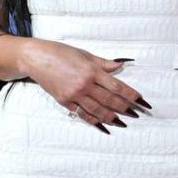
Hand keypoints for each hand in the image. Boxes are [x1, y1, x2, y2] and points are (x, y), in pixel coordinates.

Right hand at [21, 39, 148, 132]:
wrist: (36, 58)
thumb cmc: (60, 52)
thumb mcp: (84, 54)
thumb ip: (103, 63)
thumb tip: (121, 65)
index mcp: (91, 70)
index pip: (117, 86)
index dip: (131, 95)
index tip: (141, 101)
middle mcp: (84, 84)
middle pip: (110, 100)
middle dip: (125, 108)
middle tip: (137, 114)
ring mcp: (74, 94)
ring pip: (98, 110)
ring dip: (112, 117)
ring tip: (123, 122)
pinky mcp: (65, 101)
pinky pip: (82, 114)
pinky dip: (94, 120)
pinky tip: (103, 125)